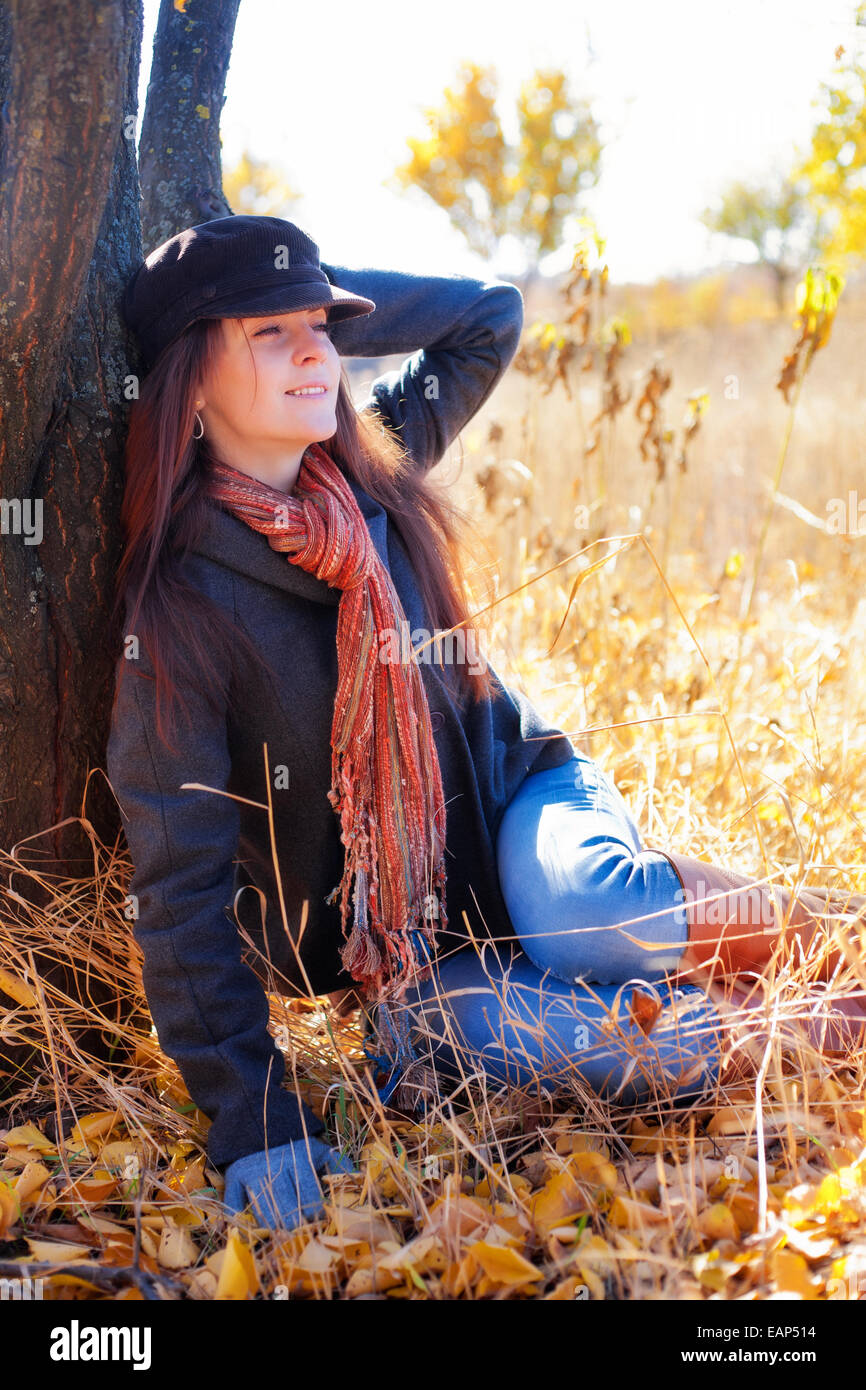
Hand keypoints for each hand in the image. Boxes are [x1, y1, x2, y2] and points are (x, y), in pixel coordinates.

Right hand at [222, 1135, 354, 1229]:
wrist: (255, 1114)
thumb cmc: (291, 1137)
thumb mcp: (316, 1145)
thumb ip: (336, 1163)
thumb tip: (356, 1180)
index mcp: (299, 1158)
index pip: (310, 1197)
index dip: (315, 1214)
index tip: (317, 1219)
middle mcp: (276, 1166)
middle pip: (287, 1210)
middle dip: (296, 1225)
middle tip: (300, 1229)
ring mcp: (252, 1172)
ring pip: (264, 1213)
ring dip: (274, 1225)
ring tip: (282, 1230)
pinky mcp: (234, 1175)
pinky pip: (236, 1204)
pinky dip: (241, 1217)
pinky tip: (250, 1224)